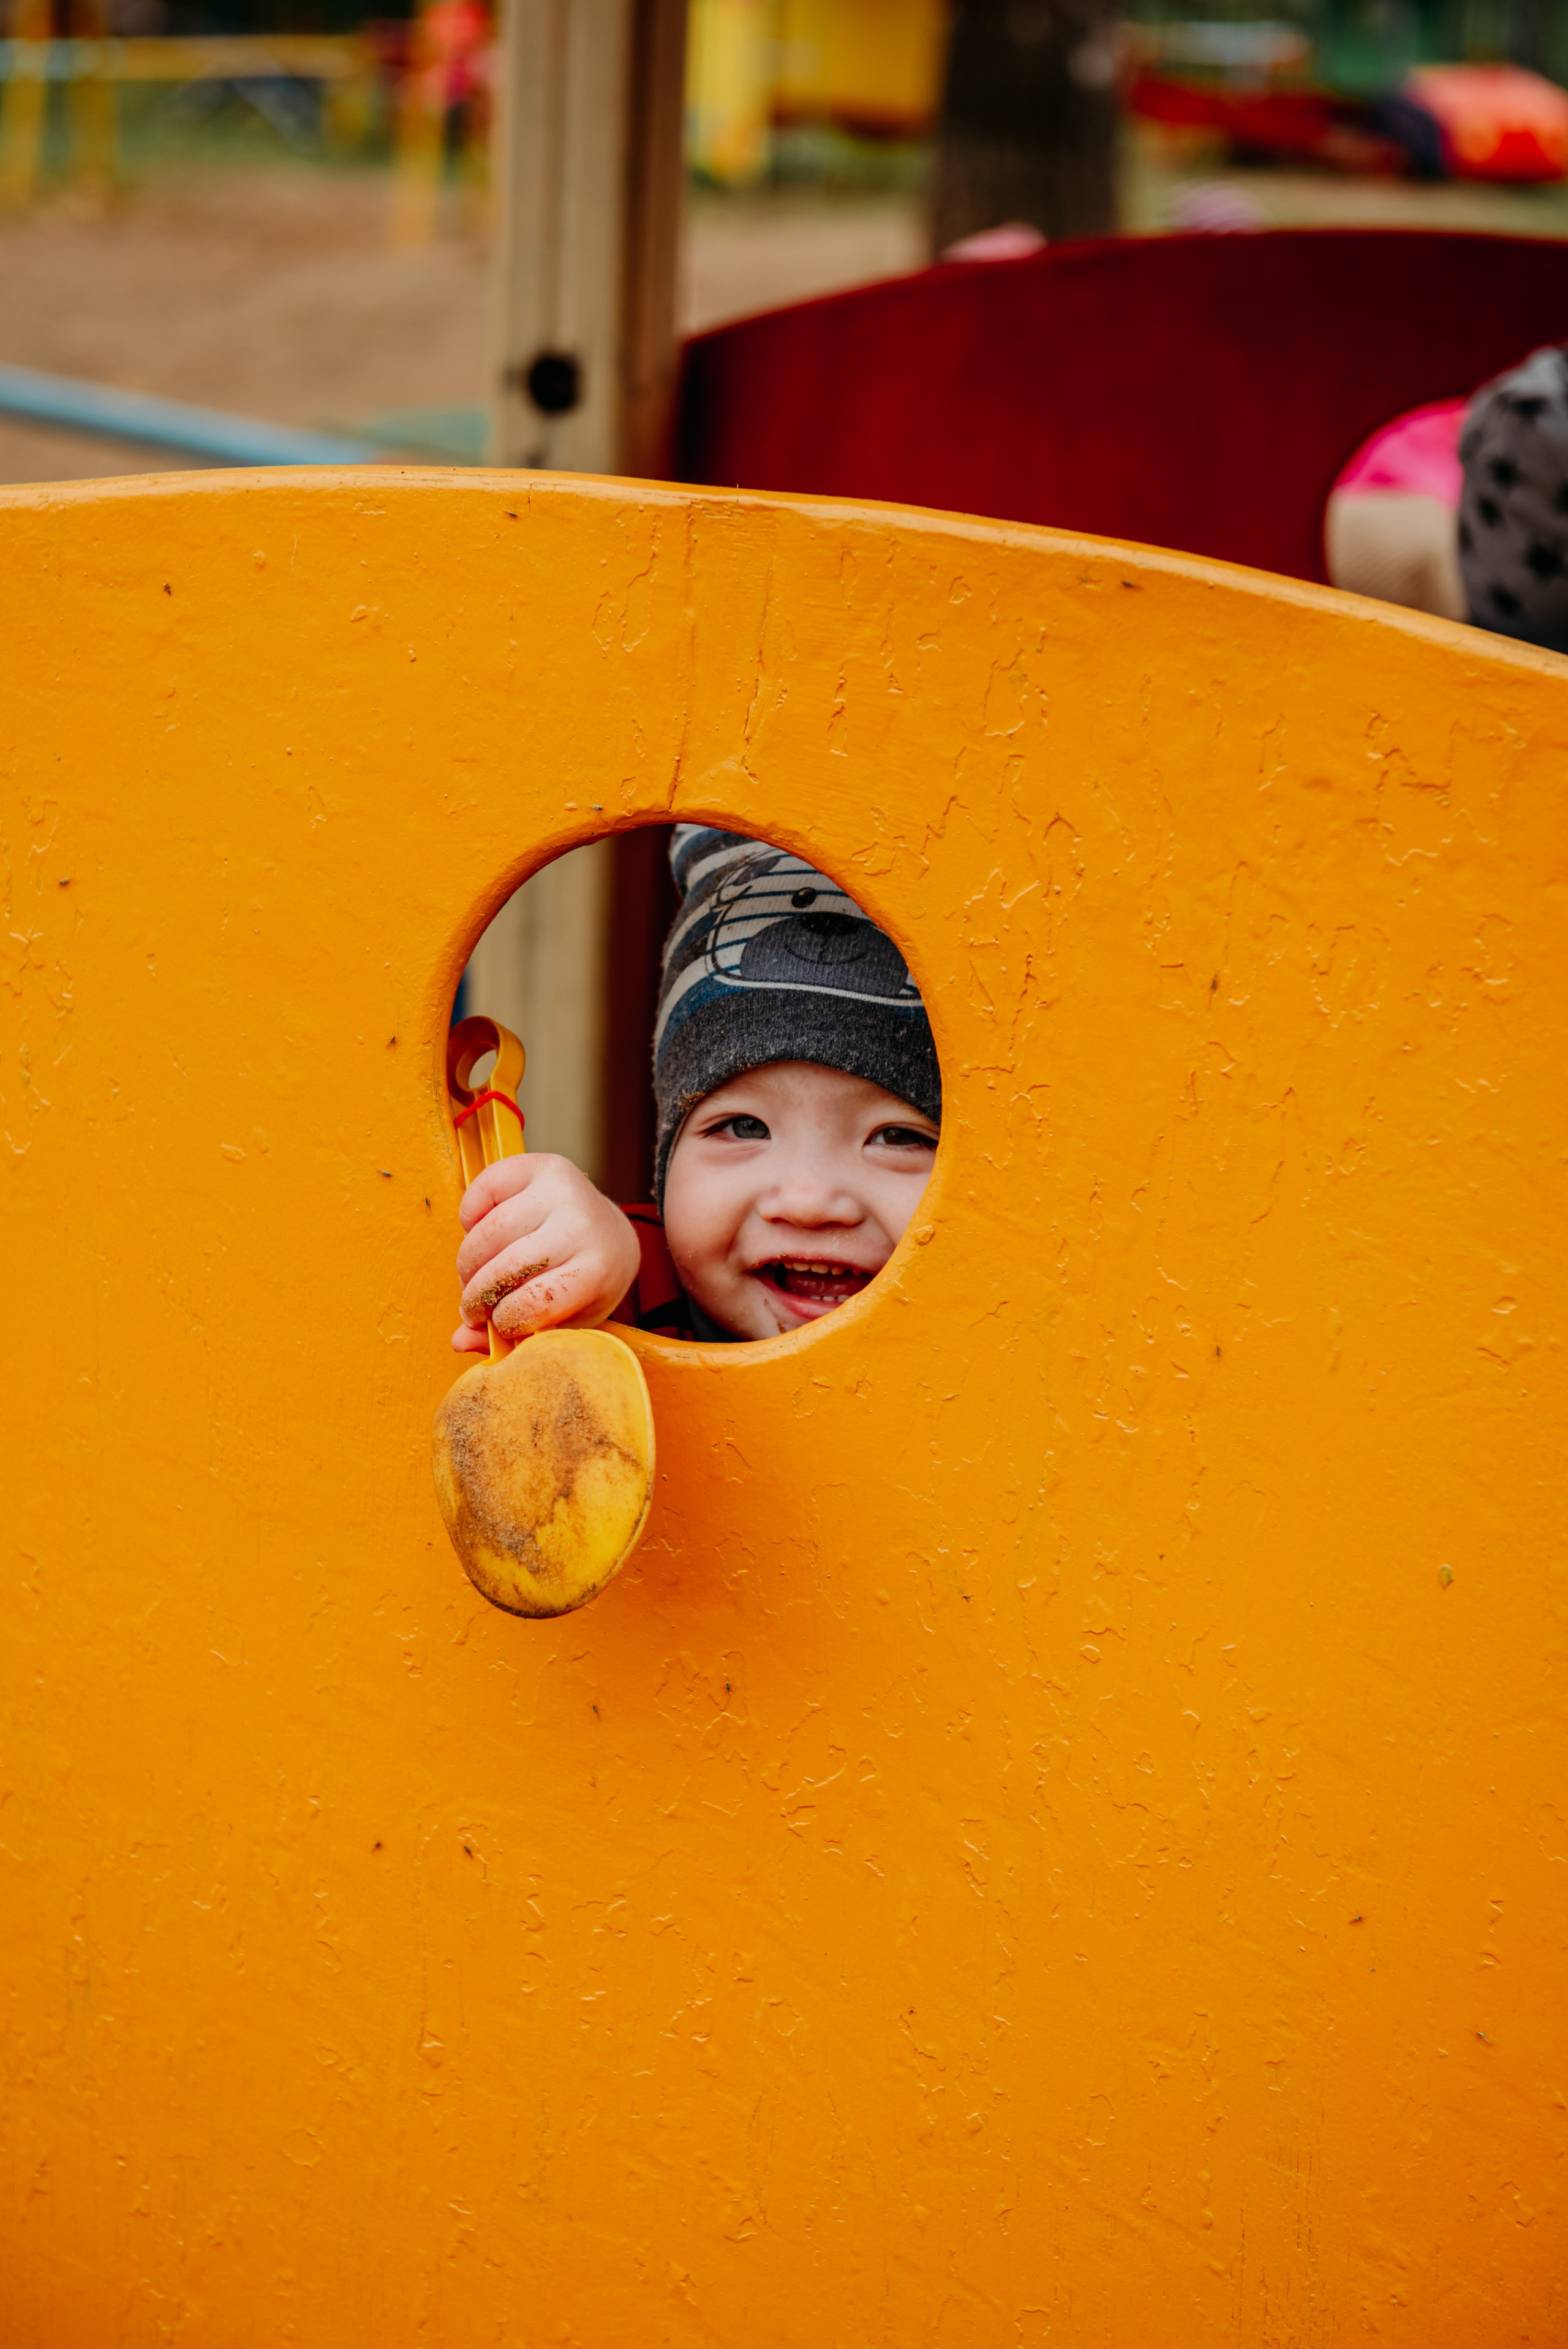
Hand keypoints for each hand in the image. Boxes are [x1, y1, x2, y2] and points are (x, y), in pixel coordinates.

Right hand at [451, 1154, 640, 1352]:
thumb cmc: (583, 1285)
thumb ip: (517, 1337)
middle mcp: (583, 1224)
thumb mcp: (564, 1320)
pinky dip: (470, 1218)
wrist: (610, 1235)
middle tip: (474, 1308)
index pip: (536, 1301)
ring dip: (469, 1263)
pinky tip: (482, 1235)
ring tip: (474, 1276)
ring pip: (488, 1233)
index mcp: (599, 1269)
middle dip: (478, 1297)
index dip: (506, 1320)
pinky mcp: (539, 1165)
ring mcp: (561, 1189)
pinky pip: (482, 1191)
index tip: (499, 1325)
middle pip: (506, 1268)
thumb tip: (460, 1342)